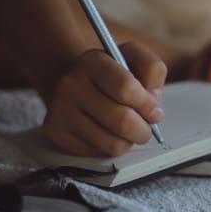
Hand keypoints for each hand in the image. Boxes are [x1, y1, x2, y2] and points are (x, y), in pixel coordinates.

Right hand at [42, 42, 166, 156]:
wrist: (69, 81)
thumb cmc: (108, 73)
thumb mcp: (132, 58)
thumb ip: (152, 69)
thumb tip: (154, 103)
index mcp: (92, 61)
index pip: (126, 88)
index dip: (147, 105)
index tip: (155, 111)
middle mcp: (71, 84)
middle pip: (121, 121)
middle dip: (143, 129)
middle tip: (146, 127)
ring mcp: (60, 110)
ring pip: (112, 143)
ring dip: (128, 141)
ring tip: (127, 130)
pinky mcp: (56, 133)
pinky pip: (97, 153)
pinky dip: (110, 147)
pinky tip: (107, 133)